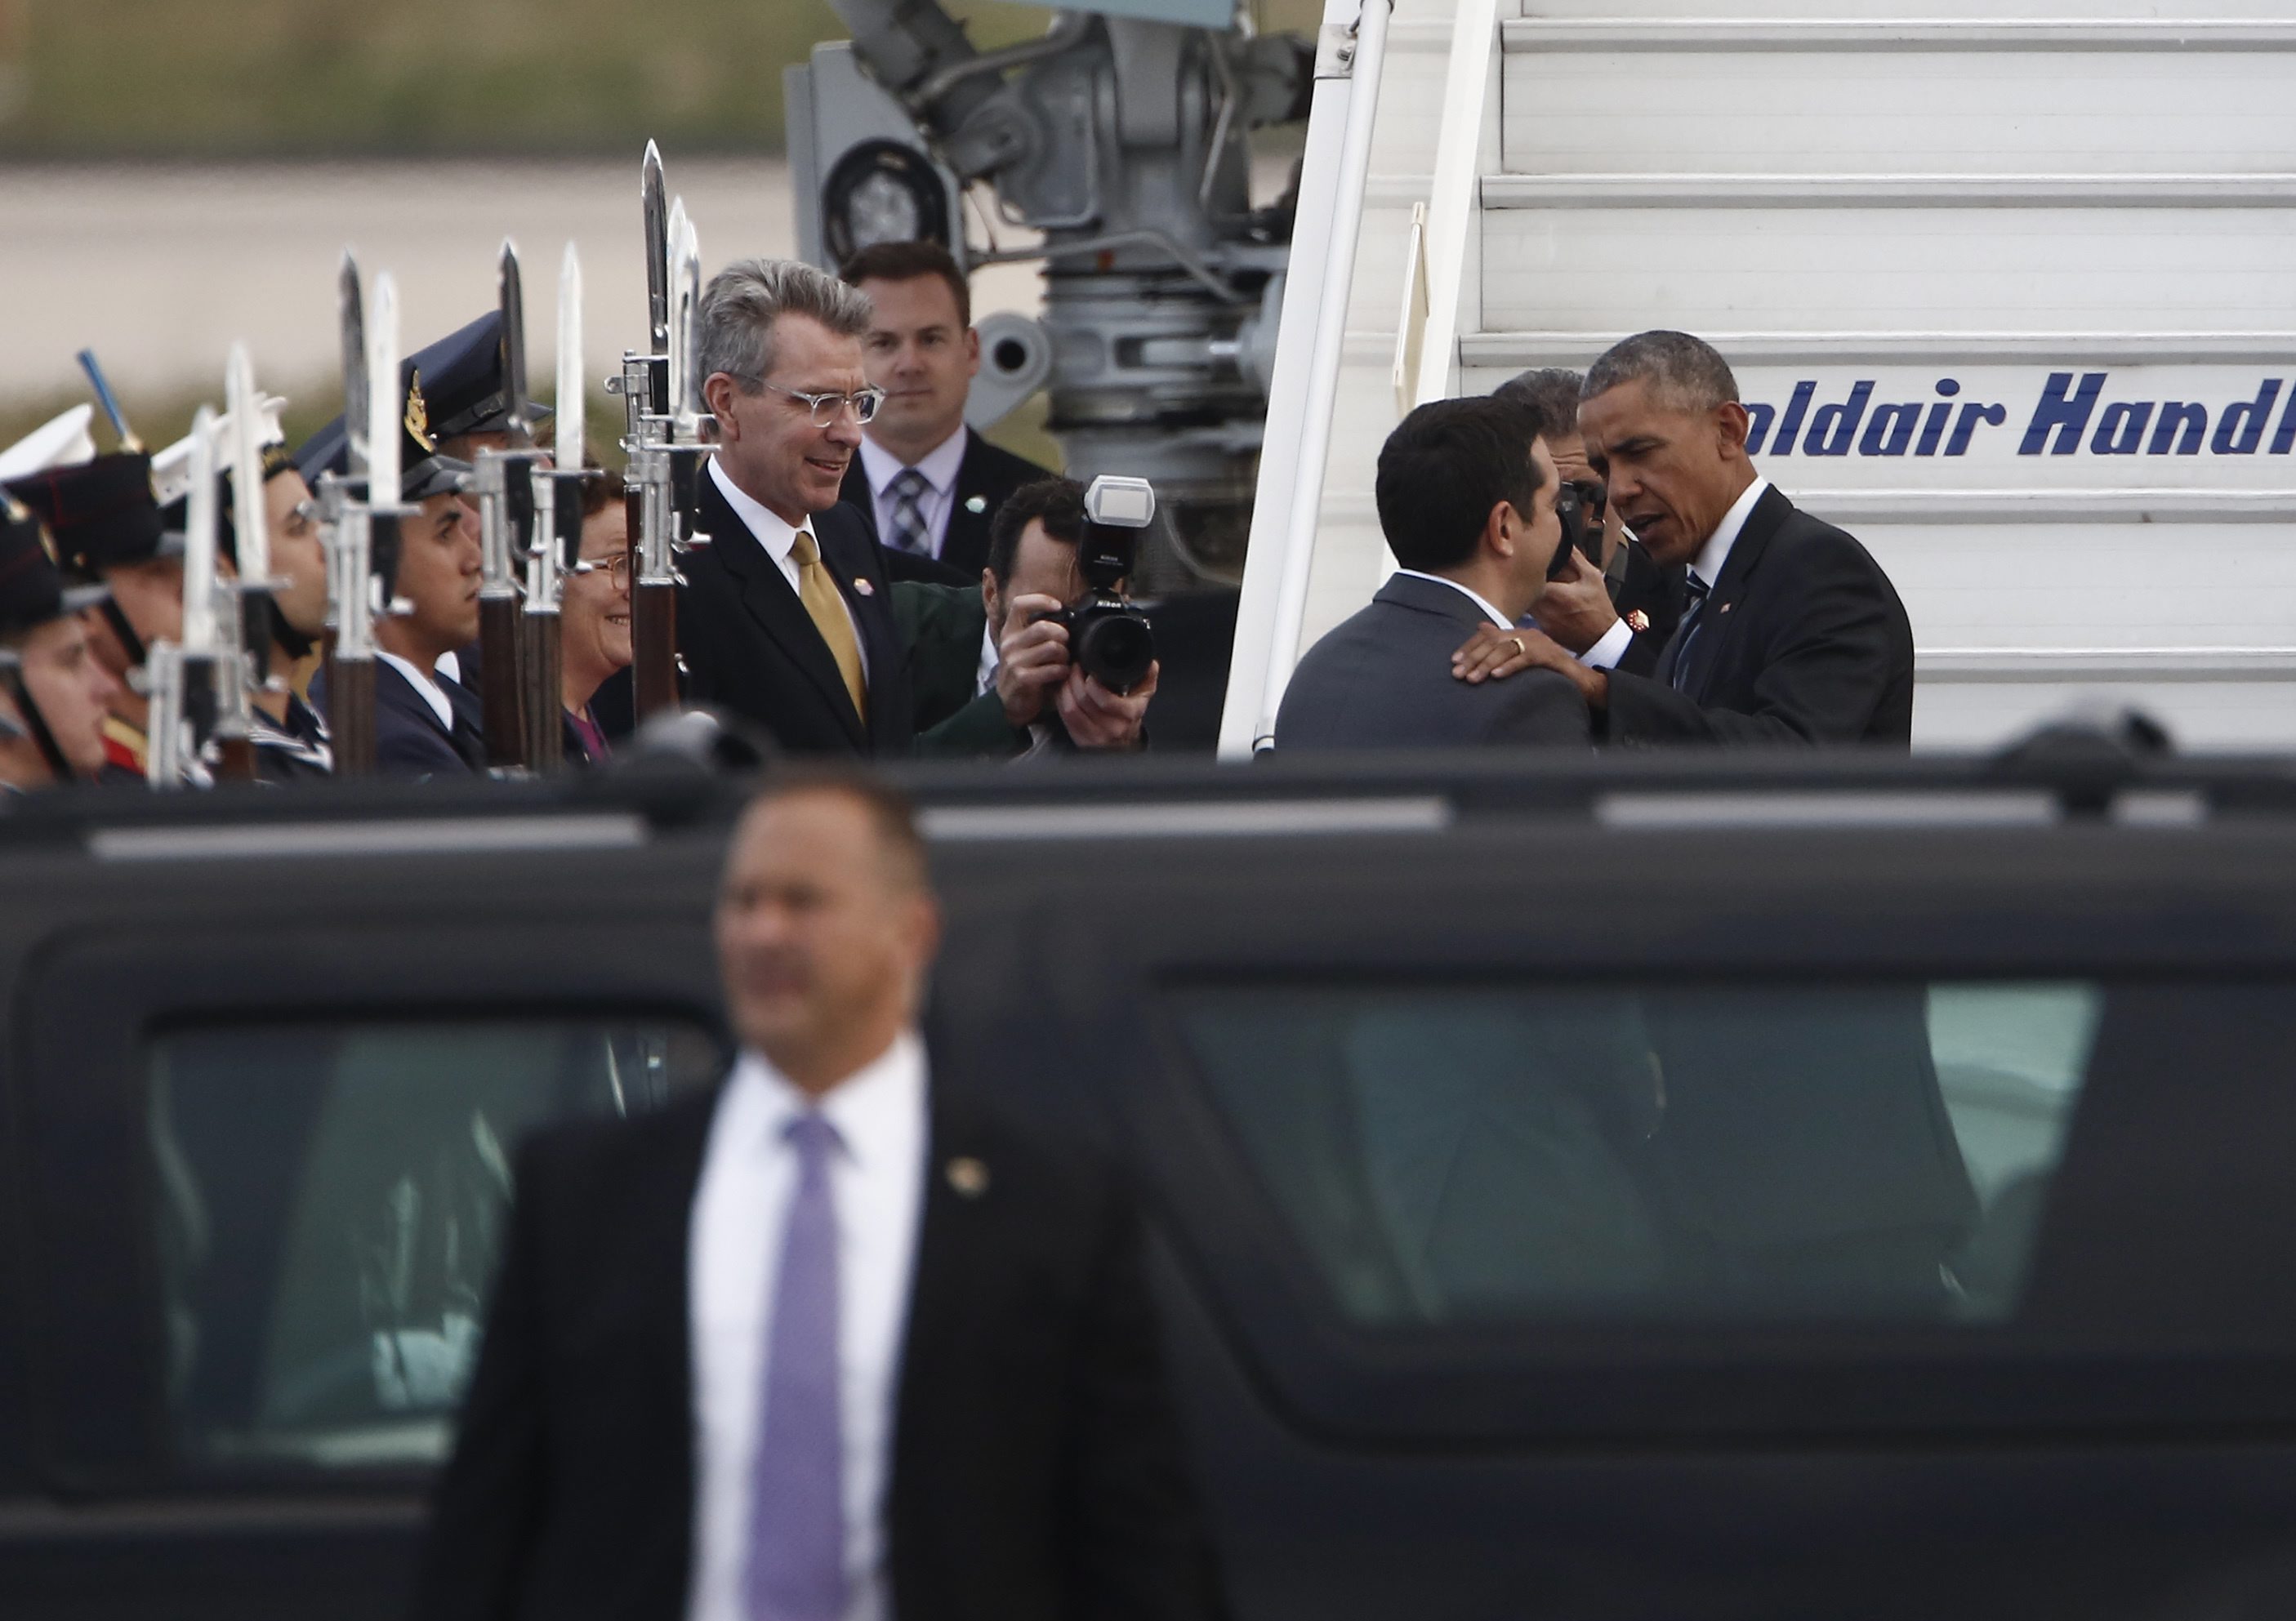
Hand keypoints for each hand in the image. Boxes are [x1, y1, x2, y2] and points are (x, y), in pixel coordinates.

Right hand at [995, 593, 1070, 727]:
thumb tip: (1067, 617)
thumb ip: (1040, 632)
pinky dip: (1062, 671)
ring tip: (1065, 661)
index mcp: (1010, 630)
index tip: (1058, 606)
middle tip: (1067, 644)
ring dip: (1065, 654)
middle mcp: (1009, 643)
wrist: (1010, 703)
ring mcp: (1014, 661)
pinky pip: (1052, 669)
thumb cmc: (1025, 671)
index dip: (1041, 600)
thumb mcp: (1027, 647)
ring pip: (1052, 647)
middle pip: (1043, 627)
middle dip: (1063, 635)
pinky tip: (1061, 673)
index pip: (1020, 604)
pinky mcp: (1022, 678)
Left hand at [1055, 660, 1157, 750]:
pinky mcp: (1082, 741)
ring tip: (1067, 677)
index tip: (1088, 668)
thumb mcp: (1143, 697)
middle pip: (1084, 701)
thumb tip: (1151, 664)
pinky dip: (1061, 701)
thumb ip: (1147, 678)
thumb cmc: (1130, 717)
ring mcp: (1096, 737)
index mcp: (1129, 714)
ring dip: (1065, 689)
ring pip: (1072, 708)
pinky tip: (1062, 691)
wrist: (1125, 744)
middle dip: (1074, 679)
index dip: (1092, 683)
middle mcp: (1113, 728)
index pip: (1106, 700)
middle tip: (1073, 666)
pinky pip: (1066, 718)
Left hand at [1450, 623, 1608, 708]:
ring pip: (1506, 649)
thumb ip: (1504, 648)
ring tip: (1473, 679)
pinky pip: (1525, 658)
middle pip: (1493, 641)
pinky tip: (1496, 677)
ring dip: (1486, 664)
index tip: (1454, 661)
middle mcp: (1527, 634)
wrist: (1580, 679)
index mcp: (1519, 634)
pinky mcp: (1549, 655)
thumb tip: (1480, 629)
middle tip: (1458, 674)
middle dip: (1473, 657)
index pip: (1488, 634)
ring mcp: (1539, 643)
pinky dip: (1509, 667)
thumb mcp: (1523, 659)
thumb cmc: (1548, 672)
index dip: (1470, 646)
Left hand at [1526, 548, 1617, 654]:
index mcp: (1557, 594)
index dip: (1525, 571)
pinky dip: (1533, 608)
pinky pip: (1531, 616)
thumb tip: (1565, 544)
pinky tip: (1542, 603)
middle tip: (1522, 573)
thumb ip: (1576, 559)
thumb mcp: (1592, 578)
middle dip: (1522, 583)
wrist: (1601, 638)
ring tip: (1530, 586)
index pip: (1530, 579)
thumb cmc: (1599, 608)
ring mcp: (1542, 623)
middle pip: (1522, 593)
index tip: (1525, 563)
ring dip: (1526, 596)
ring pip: (1524, 605)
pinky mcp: (1542, 631)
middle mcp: (1546, 610)